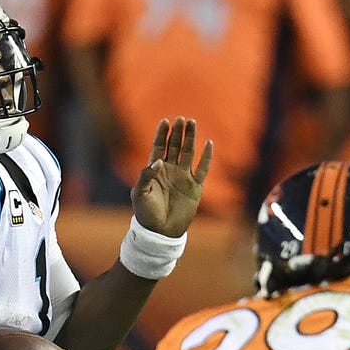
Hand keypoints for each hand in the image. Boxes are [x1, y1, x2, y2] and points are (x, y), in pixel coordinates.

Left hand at [131, 117, 212, 237]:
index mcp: (155, 170)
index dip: (162, 134)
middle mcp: (170, 170)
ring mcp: (183, 177)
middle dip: (177, 133)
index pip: (159, 147)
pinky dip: (206, 157)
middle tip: (181, 119)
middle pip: (175, 146)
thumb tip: (158, 160)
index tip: (165, 121)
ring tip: (192, 123)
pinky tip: (209, 143)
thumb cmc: (146, 212)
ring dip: (190, 139)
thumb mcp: (140, 193)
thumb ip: (146, 175)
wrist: (160, 231)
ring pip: (188, 153)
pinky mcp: (195, 187)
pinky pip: (203, 169)